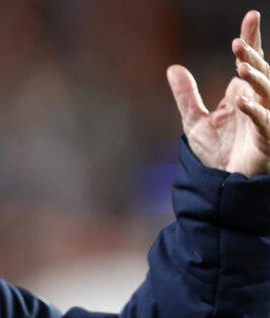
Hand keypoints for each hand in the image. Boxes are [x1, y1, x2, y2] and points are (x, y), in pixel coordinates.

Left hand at [167, 10, 269, 177]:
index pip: (249, 61)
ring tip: (240, 66)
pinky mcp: (267, 139)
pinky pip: (265, 122)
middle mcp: (257, 102)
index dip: (251, 39)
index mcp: (242, 94)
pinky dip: (255, 112)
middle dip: (252, 56)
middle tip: (239, 44)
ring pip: (269, 92)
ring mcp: (265, 119)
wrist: (222, 184)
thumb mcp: (195, 121)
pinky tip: (241, 101)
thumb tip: (173, 68)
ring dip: (257, 78)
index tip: (251, 16)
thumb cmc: (216, 153)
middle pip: (260, 72)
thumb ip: (187, 95)